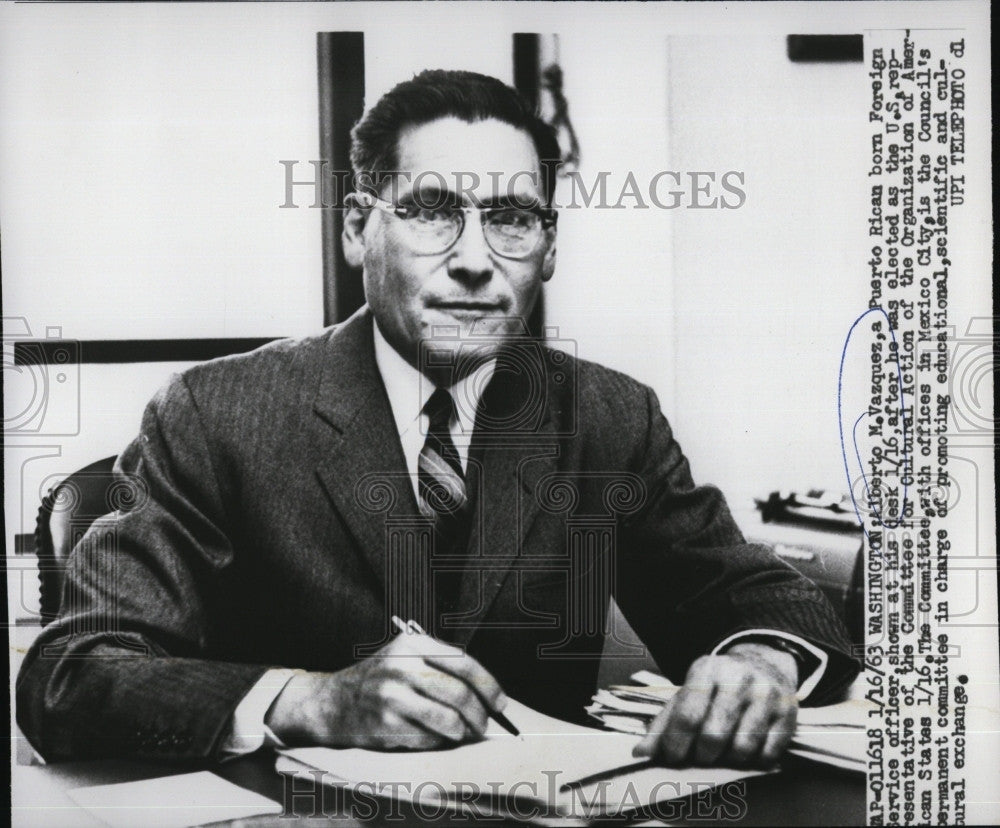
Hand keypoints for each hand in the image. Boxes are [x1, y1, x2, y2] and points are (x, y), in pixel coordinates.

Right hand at [265, 633, 506, 749]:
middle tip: (484, 724)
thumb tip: (486, 693)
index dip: (488, 685)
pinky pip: (428, 737)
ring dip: (463, 731)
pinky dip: (438, 740)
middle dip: (480, 714)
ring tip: (463, 733)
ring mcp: (392, 694)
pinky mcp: (385, 722)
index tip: (500, 703)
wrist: (331, 702)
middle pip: (459, 693)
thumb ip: (440, 665)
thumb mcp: (405, 656)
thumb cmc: (378, 679)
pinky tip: (434, 736)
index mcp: (412, 643)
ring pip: (448, 719)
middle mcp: (402, 665)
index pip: (464, 662)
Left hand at [632, 642, 797, 766]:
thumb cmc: (717, 685)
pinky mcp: (788, 711)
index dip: (676, 744)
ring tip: (724, 751)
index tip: (673, 758)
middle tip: (701, 756)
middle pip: (713, 736)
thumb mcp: (688, 691)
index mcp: (707, 669)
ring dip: (729, 760)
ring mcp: (766, 694)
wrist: (763, 662)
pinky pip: (769, 753)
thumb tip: (641, 754)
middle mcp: (738, 678)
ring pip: (742, 748)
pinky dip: (755, 760)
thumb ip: (664, 722)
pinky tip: (748, 749)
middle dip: (703, 756)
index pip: (687, 715)